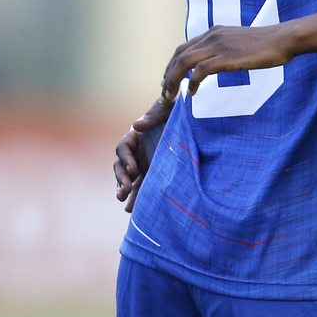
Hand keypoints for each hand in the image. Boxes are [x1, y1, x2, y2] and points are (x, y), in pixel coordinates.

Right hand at [115, 95, 171, 212]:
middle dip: (122, 179)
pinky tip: (135, 208)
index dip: (125, 159)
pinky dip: (138, 197)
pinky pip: (143, 187)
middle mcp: (136, 152)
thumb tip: (136, 125)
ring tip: (126, 205)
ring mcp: (144, 165)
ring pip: (130, 180)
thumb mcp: (166, 108)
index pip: (123, 148)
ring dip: (126, 191)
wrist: (195, 122)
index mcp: (135, 136)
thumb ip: (152, 115)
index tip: (133, 169)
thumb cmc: (177, 110)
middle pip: (122, 167)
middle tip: (125, 191)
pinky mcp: (154, 175)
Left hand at [162, 24, 297, 97]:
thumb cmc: (266, 44)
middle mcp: (212, 36)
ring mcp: (218, 45)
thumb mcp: (239, 43)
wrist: (282, 39)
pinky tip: (192, 92)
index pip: (183, 48)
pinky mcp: (226, 57)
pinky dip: (192, 82)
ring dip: (173, 80)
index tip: (168, 80)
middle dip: (168, 75)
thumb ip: (225, 49)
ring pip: (184, 62)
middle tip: (164, 93)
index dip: (172, 65)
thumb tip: (218, 62)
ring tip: (170, 96)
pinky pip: (200, 70)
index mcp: (214, 32)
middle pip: (179, 55)